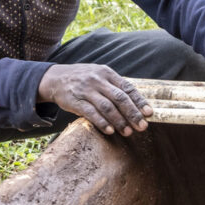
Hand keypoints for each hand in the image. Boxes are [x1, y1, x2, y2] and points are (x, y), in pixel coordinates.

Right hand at [37, 64, 151, 136]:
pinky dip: (102, 122)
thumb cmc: (83, 79)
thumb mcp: (99, 75)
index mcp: (107, 73)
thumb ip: (115, 86)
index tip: (149, 113)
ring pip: (107, 107)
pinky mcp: (75, 101)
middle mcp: (97, 80)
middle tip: (142, 126)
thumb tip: (136, 103)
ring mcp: (86, 90)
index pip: (127, 88)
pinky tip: (110, 131)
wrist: (55, 78)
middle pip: (119, 98)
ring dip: (119, 121)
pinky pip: (91, 113)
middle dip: (132, 113)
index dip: (139, 101)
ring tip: (128, 132)